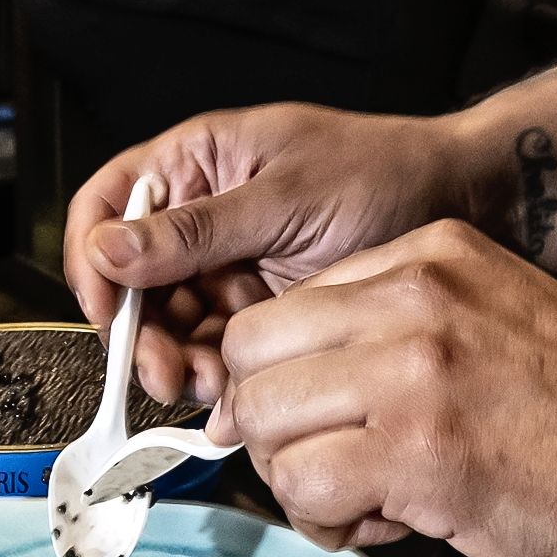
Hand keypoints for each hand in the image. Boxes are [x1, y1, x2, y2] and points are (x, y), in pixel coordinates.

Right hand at [64, 106, 495, 404]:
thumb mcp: (287, 197)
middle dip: (139, 329)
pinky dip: (215, 375)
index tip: (104, 309)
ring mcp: (230, 264)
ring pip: (171, 321)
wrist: (461, 203)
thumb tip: (108, 247)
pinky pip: (216, 346)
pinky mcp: (261, 309)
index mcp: (199, 161)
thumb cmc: (381, 172)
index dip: (94, 256)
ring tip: (202, 387)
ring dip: (175, 360)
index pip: (111, 203)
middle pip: (134, 278)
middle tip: (162, 371)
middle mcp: (204, 214)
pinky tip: (230, 395)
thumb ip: (199, 228)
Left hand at [213, 222, 556, 556]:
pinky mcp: (420, 450)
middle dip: (274, 429)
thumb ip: (403, 336)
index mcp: (434, 255)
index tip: (319, 424)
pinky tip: (392, 526)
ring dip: (297, 480)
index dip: (285, 382)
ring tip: (370, 502)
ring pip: (263, 422)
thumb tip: (306, 391)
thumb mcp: (499, 323)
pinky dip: (329, 522)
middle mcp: (415, 295)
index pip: (285, 307)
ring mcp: (414, 368)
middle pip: (251, 357)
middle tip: (331, 472)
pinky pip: (304, 486)